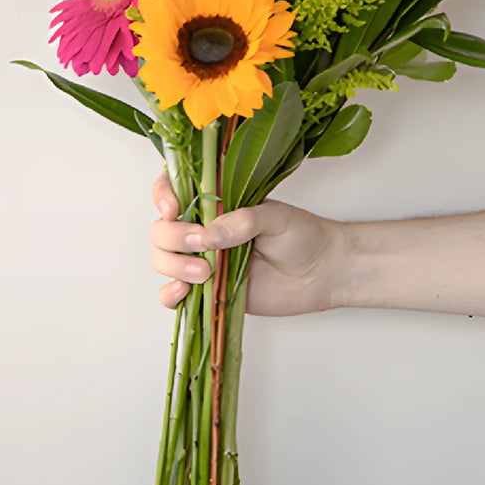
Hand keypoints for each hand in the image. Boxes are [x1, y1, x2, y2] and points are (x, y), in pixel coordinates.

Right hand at [150, 173, 345, 315]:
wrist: (322, 272)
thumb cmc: (302, 236)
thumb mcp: (275, 217)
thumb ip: (243, 222)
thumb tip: (208, 235)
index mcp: (216, 202)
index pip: (173, 189)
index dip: (163, 195)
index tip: (172, 208)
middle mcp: (203, 229)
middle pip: (161, 229)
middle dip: (173, 237)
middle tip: (202, 245)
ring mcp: (203, 260)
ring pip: (163, 260)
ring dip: (174, 265)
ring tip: (206, 272)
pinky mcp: (208, 290)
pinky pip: (174, 295)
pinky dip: (170, 295)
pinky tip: (183, 293)